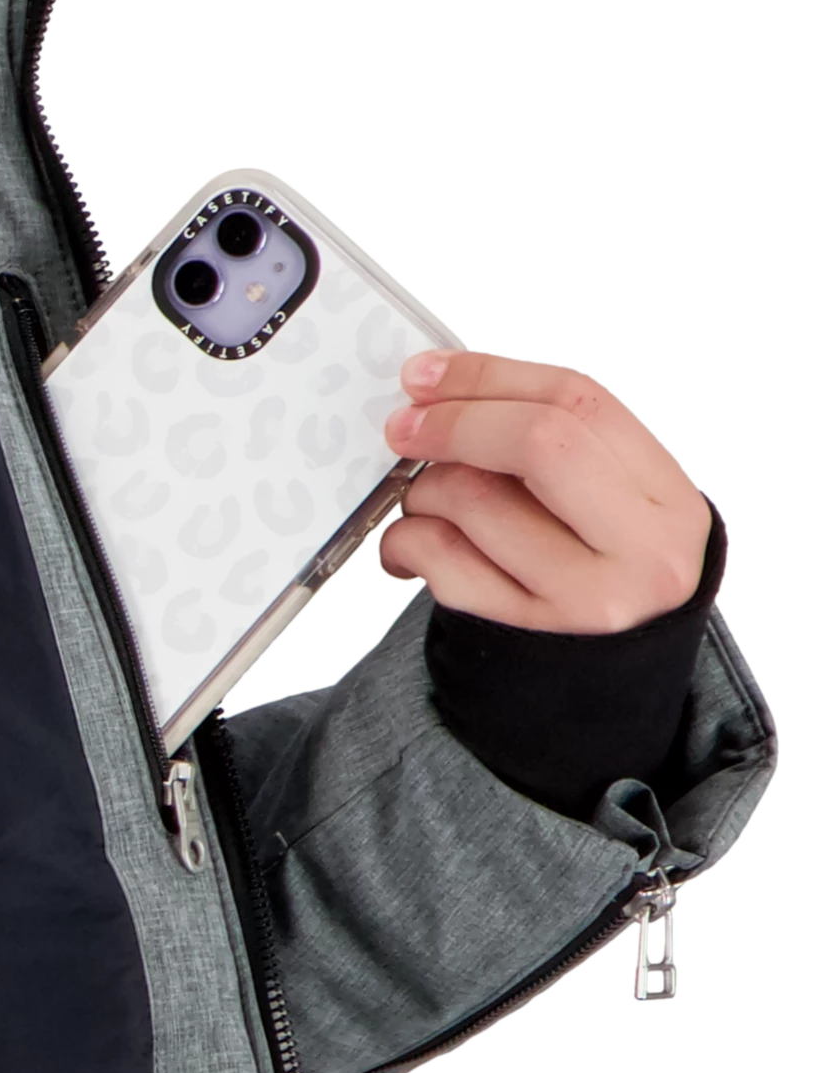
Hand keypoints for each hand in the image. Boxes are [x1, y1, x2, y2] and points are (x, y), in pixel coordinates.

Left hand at [380, 349, 712, 633]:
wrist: (599, 696)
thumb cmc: (596, 584)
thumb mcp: (610, 512)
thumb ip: (553, 449)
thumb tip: (445, 389)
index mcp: (666, 501)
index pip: (579, 404)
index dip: (490, 377)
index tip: (429, 376)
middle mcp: (641, 551)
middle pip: (538, 442)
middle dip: (454, 423)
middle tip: (406, 428)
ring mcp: (586, 601)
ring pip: (476, 501)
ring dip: (423, 490)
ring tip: (426, 504)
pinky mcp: (527, 636)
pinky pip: (443, 562)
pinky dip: (407, 540)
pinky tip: (414, 545)